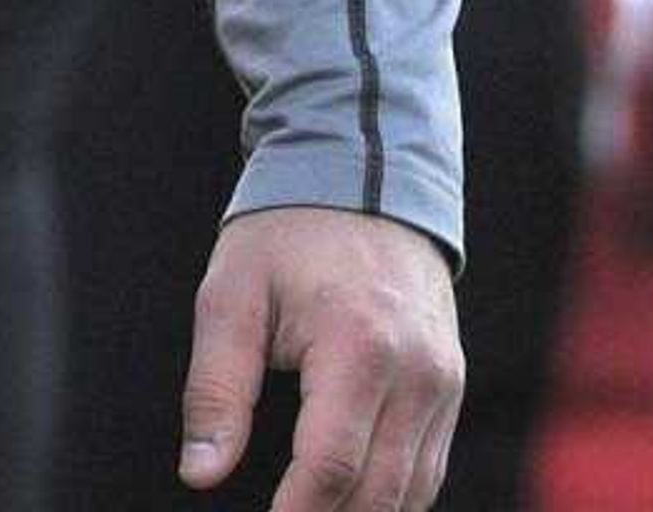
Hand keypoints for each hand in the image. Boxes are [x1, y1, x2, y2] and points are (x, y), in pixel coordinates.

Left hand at [180, 205, 460, 507]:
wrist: (364, 173)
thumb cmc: (288, 232)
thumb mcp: (230, 294)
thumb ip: (214, 388)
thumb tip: (200, 472)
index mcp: (358, 346)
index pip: (329, 468)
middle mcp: (416, 371)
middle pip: (377, 494)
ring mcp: (444, 380)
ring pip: (412, 492)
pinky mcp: (451, 383)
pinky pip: (429, 468)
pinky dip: (393, 498)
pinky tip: (350, 503)